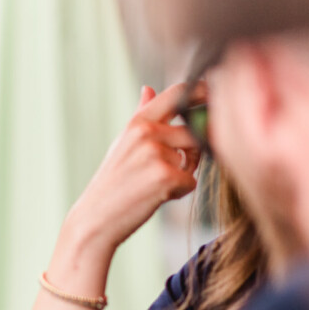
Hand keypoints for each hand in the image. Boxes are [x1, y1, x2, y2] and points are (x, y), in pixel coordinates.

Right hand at [64, 82, 205, 259]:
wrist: (95, 221)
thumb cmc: (112, 184)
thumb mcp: (123, 144)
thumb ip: (141, 115)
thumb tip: (148, 88)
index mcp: (137, 122)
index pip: (178, 94)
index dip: (202, 91)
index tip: (213, 96)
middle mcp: (146, 133)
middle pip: (194, 131)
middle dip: (193, 150)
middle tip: (172, 169)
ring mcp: (156, 154)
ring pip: (194, 158)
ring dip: (184, 173)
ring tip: (154, 185)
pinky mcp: (165, 177)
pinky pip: (190, 181)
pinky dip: (178, 193)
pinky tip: (154, 198)